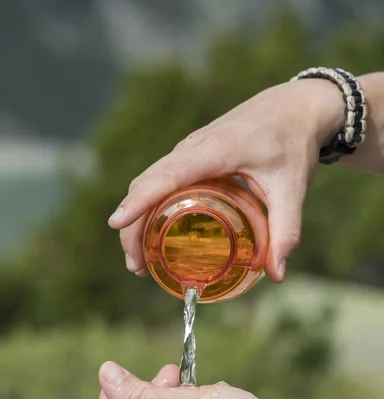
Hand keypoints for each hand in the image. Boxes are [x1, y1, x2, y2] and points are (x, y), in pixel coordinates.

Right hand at [108, 79, 343, 281]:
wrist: (297, 106)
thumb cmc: (294, 143)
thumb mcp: (293, 188)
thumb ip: (286, 231)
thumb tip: (277, 275)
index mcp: (217, 148)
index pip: (168, 174)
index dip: (140, 198)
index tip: (118, 223)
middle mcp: (195, 146)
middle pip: (148, 182)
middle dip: (132, 224)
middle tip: (135, 267)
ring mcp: (190, 148)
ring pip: (150, 180)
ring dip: (137, 217)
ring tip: (139, 259)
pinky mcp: (192, 154)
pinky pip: (161, 178)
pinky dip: (149, 204)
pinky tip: (154, 232)